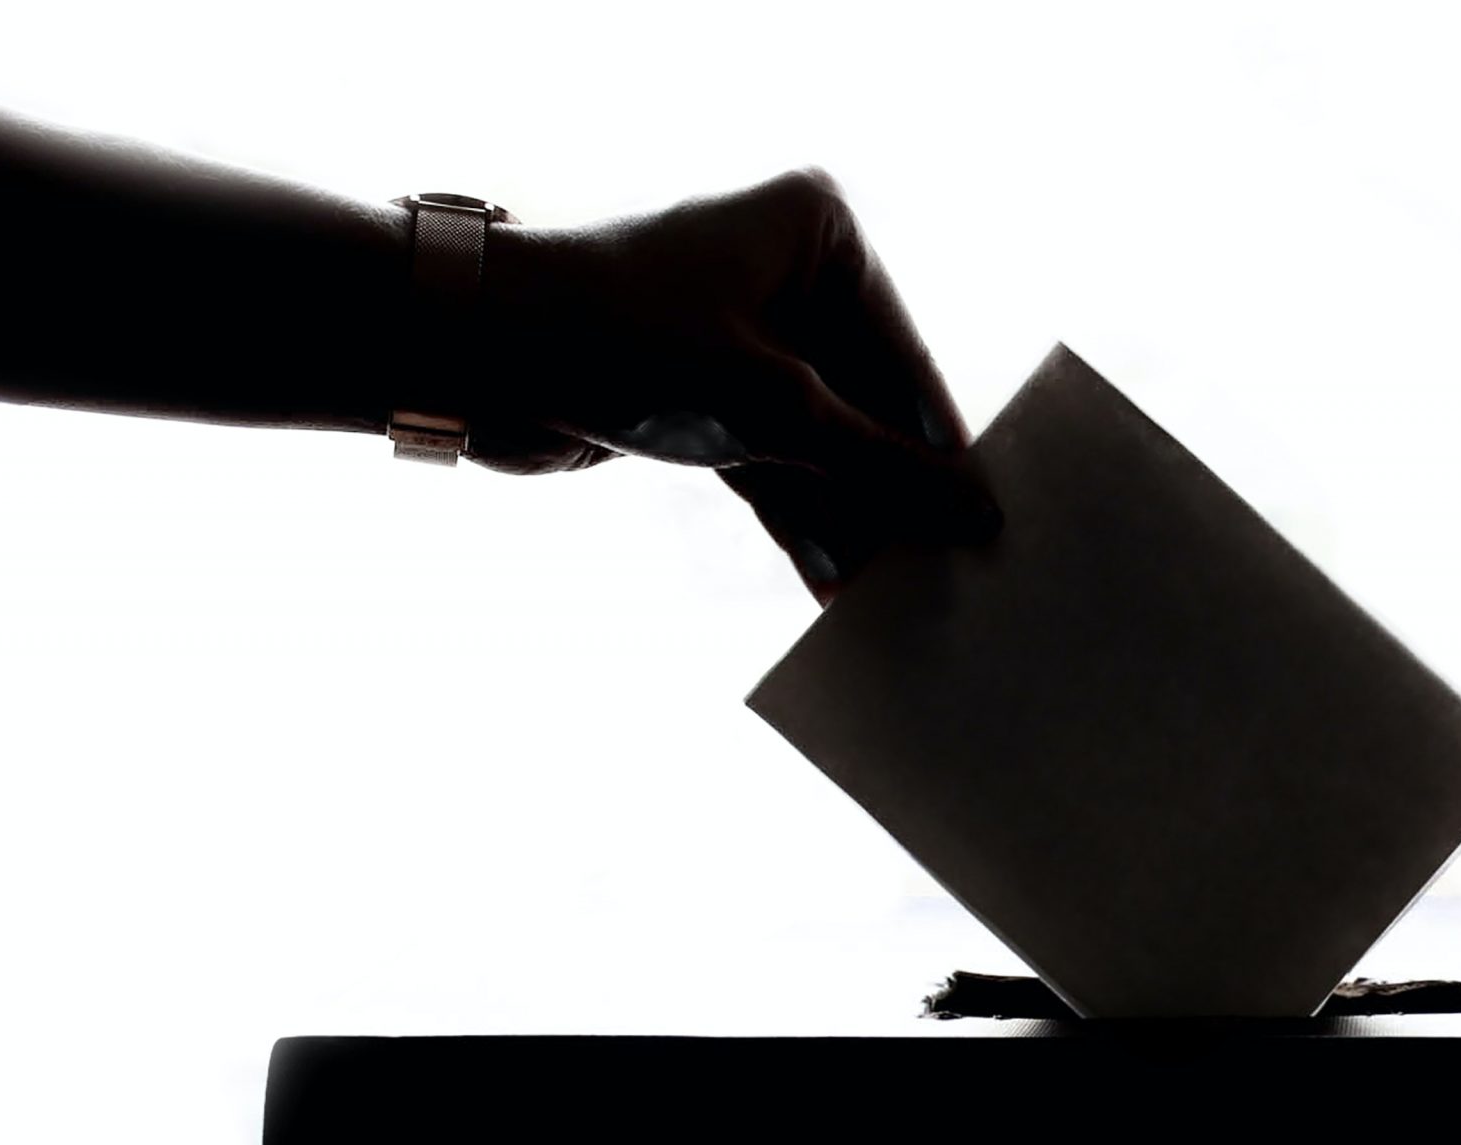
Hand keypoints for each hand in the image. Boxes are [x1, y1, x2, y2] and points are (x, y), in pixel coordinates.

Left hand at [472, 169, 998, 602]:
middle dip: (894, 494)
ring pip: (824, 442)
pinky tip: (834, 586)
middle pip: (870, 404)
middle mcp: (787, 273)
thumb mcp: (775, 413)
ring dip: (850, 520)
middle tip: (945, 574)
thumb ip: (882, 468)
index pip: (907, 356)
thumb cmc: (624, 342)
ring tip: (894, 596)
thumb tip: (977, 514)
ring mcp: (745, 338)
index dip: (942, 450)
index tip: (987, 526)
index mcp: (819, 232)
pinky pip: (776, 464)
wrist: (472, 354)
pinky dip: (800, 518)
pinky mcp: (706, 395)